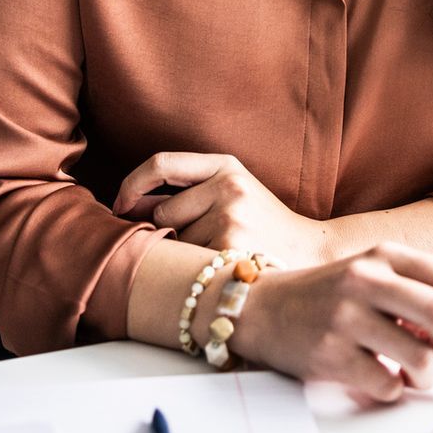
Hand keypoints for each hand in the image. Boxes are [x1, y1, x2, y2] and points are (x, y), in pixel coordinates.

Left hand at [111, 152, 332, 266]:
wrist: (311, 251)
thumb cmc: (262, 224)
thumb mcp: (232, 191)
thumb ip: (185, 191)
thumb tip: (125, 205)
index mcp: (227, 165)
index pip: (161, 163)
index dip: (132, 184)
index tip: (120, 205)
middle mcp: (228, 185)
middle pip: (163, 210)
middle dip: (170, 230)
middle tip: (200, 241)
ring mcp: (229, 216)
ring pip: (174, 240)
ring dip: (185, 253)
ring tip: (221, 252)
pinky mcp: (229, 247)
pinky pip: (187, 261)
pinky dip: (196, 269)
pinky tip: (222, 266)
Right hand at [231, 243, 432, 406]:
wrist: (260, 307)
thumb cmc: (325, 297)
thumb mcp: (374, 285)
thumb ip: (420, 313)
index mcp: (385, 256)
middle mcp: (367, 280)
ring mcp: (347, 317)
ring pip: (421, 357)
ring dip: (428, 376)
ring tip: (414, 373)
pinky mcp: (330, 353)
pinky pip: (386, 385)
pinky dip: (394, 390)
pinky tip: (381, 378)